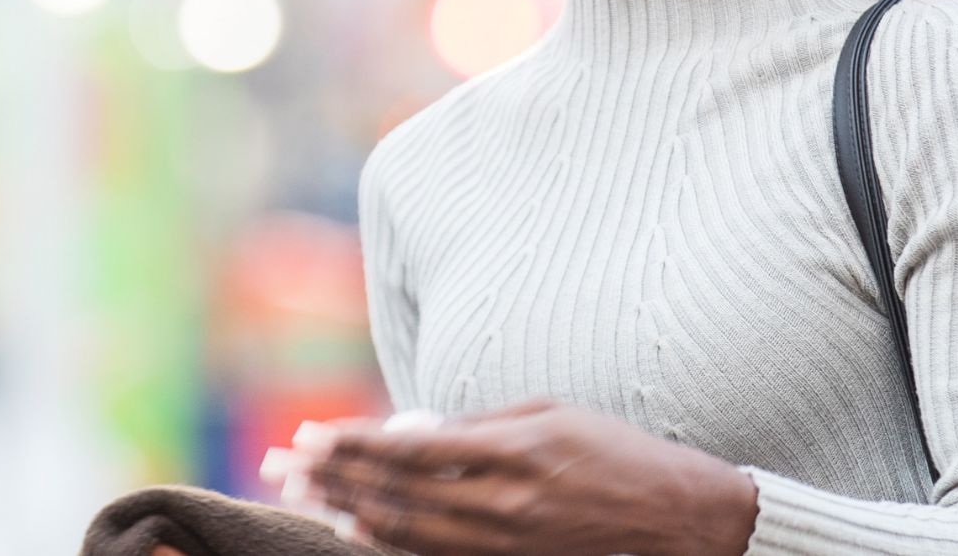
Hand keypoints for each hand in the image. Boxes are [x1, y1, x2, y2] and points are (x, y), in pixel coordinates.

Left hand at [306, 399, 757, 555]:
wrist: (675, 516)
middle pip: (397, 492)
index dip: (353, 443)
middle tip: (282, 466)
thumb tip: (412, 430)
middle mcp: (504, 501)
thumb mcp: (546, 413)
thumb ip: (477, 424)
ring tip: (304, 498)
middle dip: (333, 477)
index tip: (309, 435)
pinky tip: (355, 531)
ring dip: (348, 511)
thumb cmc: (611, 451)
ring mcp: (507, 541)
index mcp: (513, 450)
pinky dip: (390, 544)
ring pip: (408, 531)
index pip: (411, 448)